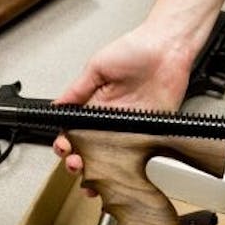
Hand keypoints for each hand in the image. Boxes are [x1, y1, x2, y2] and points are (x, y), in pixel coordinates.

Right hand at [51, 22, 197, 180]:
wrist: (168, 47)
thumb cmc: (136, 49)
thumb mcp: (98, 67)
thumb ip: (77, 90)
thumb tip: (56, 105)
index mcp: (95, 104)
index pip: (75, 131)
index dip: (66, 143)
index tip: (63, 148)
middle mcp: (111, 119)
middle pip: (90, 149)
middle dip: (78, 162)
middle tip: (76, 164)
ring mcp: (130, 128)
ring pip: (111, 159)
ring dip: (100, 171)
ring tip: (92, 178)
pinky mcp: (150, 132)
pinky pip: (138, 155)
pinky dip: (128, 168)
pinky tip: (119, 175)